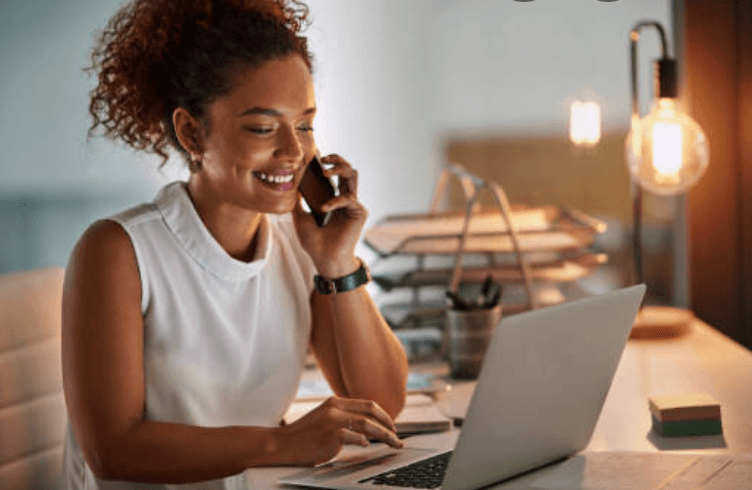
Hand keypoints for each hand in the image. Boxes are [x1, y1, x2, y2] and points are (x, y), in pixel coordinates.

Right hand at [273, 396, 402, 465]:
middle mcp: (335, 408)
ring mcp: (333, 421)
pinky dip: (363, 441)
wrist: (282, 444)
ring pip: (367, 425)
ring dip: (384, 435)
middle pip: (370, 412)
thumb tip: (366, 427)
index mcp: (335, 402)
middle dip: (388, 424)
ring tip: (392, 443)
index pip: (367, 404)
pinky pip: (354, 437)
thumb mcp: (324, 418)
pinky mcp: (330, 435)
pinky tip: (367, 445)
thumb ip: (342, 417)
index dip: (383, 414)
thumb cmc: (304, 435)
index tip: (391, 425)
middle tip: (396, 435)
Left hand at [292, 154, 367, 277]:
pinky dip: (335, 201)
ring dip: (339, 169)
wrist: (325, 260)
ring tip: (324, 172)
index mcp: (334, 198)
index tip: (314, 156)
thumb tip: (291, 183)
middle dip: (336, 159)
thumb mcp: (300, 217)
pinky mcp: (359, 213)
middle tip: (322, 158)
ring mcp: (353, 205)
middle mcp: (346, 199)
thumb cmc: (315, 243)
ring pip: (353, 176)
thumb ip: (298, 200)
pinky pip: (349, 198)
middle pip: (347, 169)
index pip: (334, 173)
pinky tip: (324, 208)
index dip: (328, 162)